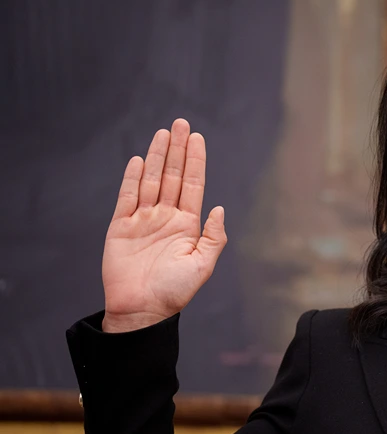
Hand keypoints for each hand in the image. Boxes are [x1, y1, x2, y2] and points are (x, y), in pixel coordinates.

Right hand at [101, 119, 226, 332]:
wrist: (141, 310)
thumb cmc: (174, 292)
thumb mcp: (202, 265)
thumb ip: (214, 237)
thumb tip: (220, 208)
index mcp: (187, 225)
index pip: (193, 185)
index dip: (196, 161)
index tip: (197, 138)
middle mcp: (166, 217)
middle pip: (173, 176)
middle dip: (177, 150)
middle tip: (180, 123)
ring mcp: (143, 220)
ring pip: (151, 180)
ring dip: (157, 157)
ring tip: (163, 133)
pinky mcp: (121, 227)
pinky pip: (127, 197)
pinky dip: (133, 178)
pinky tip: (140, 160)